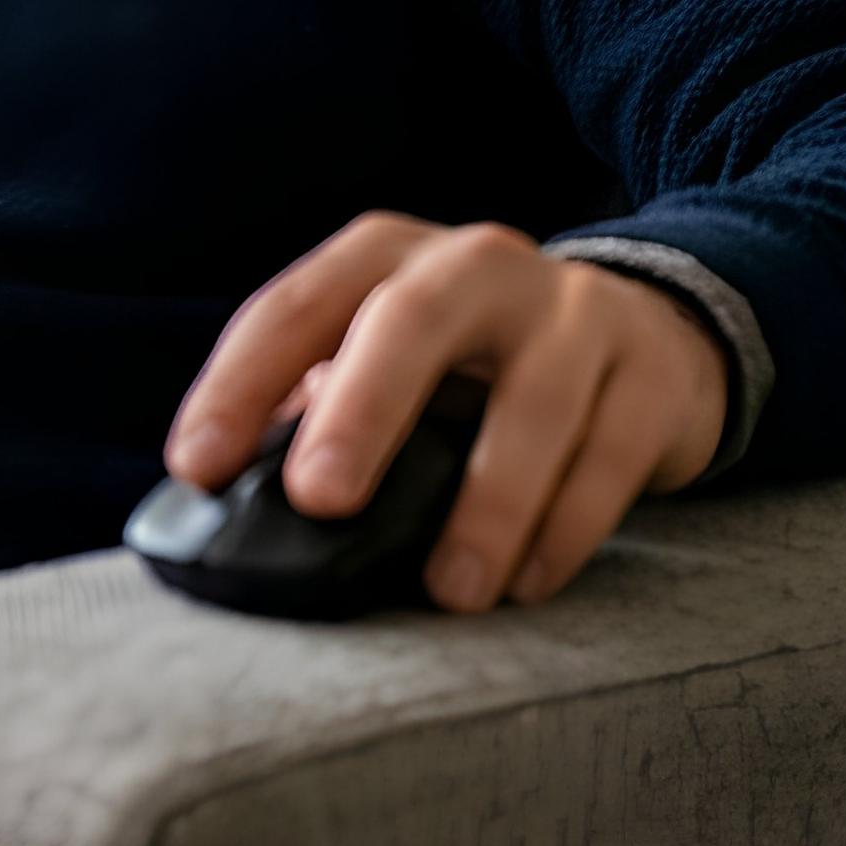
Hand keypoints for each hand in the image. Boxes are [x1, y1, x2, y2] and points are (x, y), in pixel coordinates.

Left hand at [164, 213, 727, 611]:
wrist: (649, 328)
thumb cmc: (478, 359)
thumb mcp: (392, 353)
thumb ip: (321, 400)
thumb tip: (234, 490)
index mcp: (386, 255)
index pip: (295, 306)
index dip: (238, 383)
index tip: (197, 467)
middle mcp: (474, 263)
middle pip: (410, 322)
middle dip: (360, 410)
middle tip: (319, 500)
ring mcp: (571, 311)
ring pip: (530, 403)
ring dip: (485, 505)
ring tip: (450, 590)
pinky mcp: (648, 374)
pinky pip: (607, 456)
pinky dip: (564, 530)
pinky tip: (525, 583)